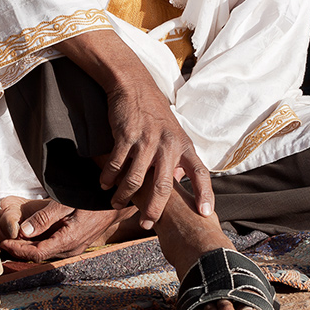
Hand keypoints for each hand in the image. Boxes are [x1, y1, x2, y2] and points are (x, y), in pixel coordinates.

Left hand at [0, 196, 133, 261]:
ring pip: (46, 252)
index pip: (37, 254)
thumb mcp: (65, 203)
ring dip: (28, 247)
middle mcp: (72, 249)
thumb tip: (24, 232)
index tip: (3, 242)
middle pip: (39, 256)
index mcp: (68, 241)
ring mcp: (75, 248)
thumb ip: (45, 218)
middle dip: (19, 250)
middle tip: (1, 242)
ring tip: (11, 239)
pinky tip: (29, 235)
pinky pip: (53, 247)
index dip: (18, 250)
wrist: (115, 200)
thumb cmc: (90, 198)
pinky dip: (38, 243)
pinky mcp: (76, 243)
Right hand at [58, 29, 214, 229]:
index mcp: (184, 145)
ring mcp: (147, 141)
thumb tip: (179, 181)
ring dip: (124, 195)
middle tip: (147, 224)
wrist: (134, 85)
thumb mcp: (174, 133)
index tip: (205, 213)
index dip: (204, 194)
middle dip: (154, 209)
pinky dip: (108, 177)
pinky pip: (116, 164)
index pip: (200, 173)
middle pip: (164, 186)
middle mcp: (168, 145)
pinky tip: (104, 184)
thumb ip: (177, 157)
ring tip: (117, 203)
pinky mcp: (127, 136)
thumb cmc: (155, 112)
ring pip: (136, 179)